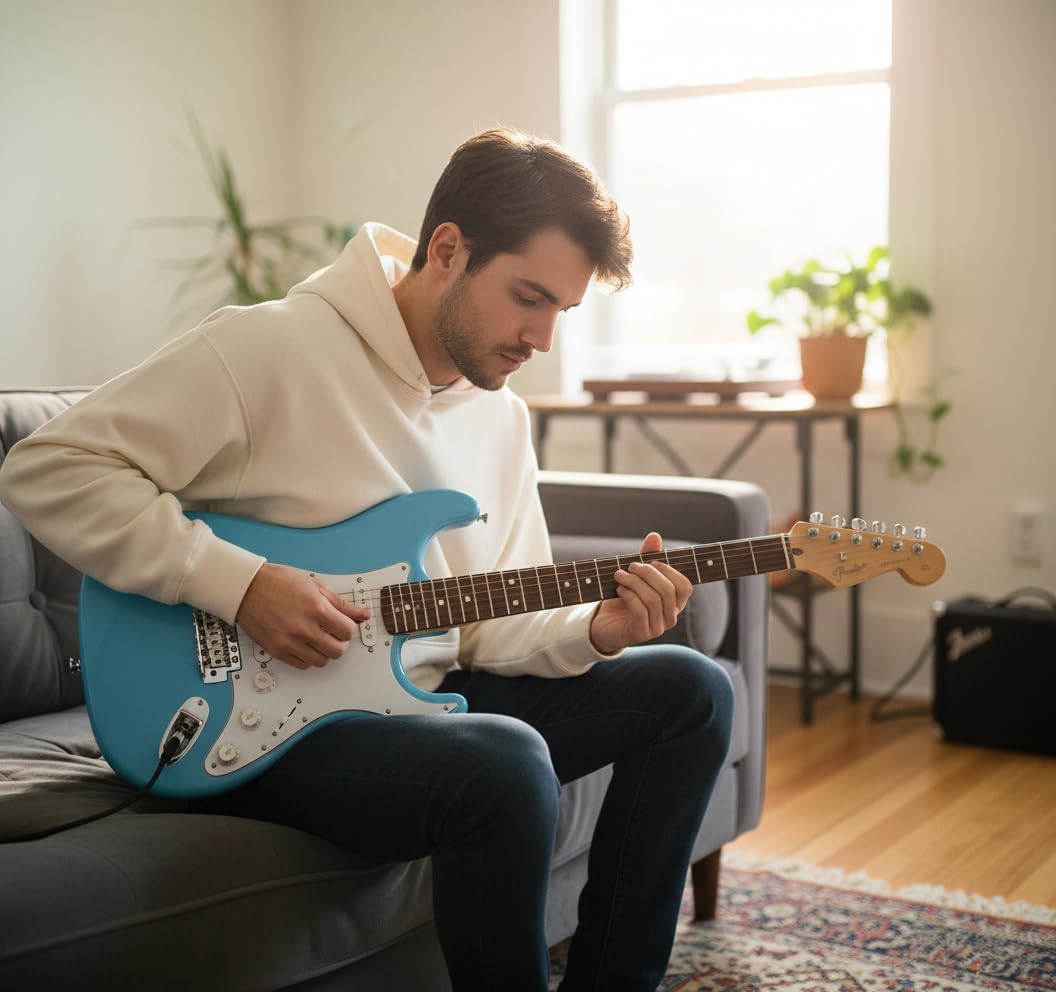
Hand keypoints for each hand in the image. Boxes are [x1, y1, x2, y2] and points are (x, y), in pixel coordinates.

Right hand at [235, 562, 370, 669]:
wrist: (247, 588)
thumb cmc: (277, 582)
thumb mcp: (315, 585)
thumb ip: (341, 603)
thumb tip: (361, 614)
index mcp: (316, 609)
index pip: (347, 632)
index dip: (349, 629)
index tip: (344, 626)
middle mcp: (304, 628)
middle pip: (337, 651)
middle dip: (340, 643)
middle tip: (335, 635)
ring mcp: (289, 642)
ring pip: (320, 661)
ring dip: (324, 652)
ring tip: (320, 640)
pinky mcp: (277, 650)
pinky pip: (301, 665)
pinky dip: (308, 658)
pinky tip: (305, 645)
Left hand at [589, 532, 692, 655]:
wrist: (604, 624)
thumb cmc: (624, 597)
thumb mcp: (636, 576)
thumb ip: (647, 557)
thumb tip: (655, 535)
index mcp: (674, 602)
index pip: (685, 586)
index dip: (669, 571)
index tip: (651, 561)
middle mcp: (670, 616)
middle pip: (668, 590)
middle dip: (648, 573)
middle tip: (630, 566)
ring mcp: (658, 628)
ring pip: (653, 600)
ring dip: (634, 582)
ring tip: (619, 575)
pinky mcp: (642, 634)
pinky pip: (640, 611)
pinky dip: (629, 596)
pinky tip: (619, 589)